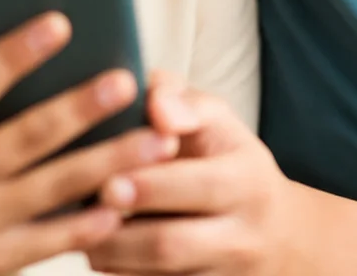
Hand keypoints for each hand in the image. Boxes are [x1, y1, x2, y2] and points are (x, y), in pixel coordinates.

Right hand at [0, 12, 179, 275]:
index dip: (12, 55)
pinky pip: (50, 240)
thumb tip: (0, 1)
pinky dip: (89, 222)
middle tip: (126, 82)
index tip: (61, 22)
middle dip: (78, 110)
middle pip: (22, 139)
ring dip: (108, 163)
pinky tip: (127, 199)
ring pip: (50, 189)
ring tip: (158, 139)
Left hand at [84, 75, 299, 275]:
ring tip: (80, 230)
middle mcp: (241, 234)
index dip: (150, 186)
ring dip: (112, 256)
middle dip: (121, 232)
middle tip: (84, 215)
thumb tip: (156, 107)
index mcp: (248, 180)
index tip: (107, 180)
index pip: (199, 186)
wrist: (277, 233)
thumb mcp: (218, 120)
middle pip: (171, 244)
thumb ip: (182, 98)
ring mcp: (223, 274)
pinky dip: (122, 272)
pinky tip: (98, 249)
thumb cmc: (229, 161)